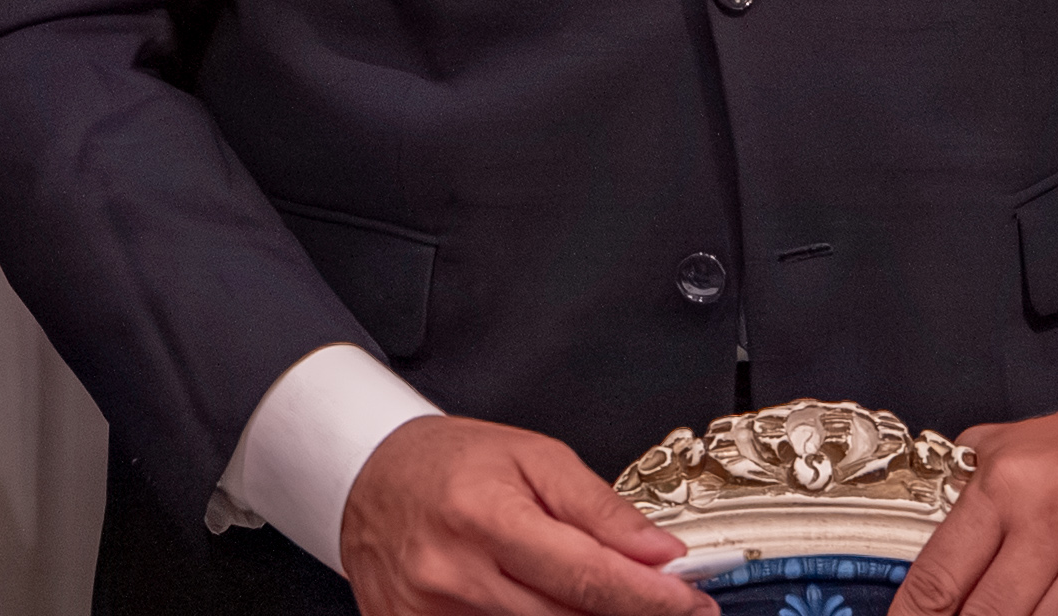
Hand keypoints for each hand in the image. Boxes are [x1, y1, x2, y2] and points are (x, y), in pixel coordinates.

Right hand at [335, 416, 707, 615]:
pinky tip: (539, 602)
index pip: (586, 576)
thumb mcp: (532, 457)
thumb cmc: (450, 462)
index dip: (650, 598)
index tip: (691, 602)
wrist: (366, 476)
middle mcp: (453, 572)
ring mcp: (429, 613)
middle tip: (659, 601)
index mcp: (484, 515)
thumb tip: (659, 552)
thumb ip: (599, 508)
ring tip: (590, 593)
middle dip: (623, 613)